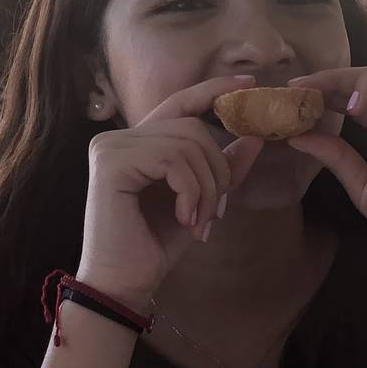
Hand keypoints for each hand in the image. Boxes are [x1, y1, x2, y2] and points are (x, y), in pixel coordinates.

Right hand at [75, 74, 265, 305]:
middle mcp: (119, 138)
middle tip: (216, 211)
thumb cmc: (155, 244)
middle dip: (217, 169)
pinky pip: (172, 159)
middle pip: (193, 126)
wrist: (124, 283)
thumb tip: (255, 137)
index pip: (180, 103)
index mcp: (138, 142)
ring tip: (199, 221)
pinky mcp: (111, 162)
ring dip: (206, 187)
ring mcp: (111, 147)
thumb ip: (223, 168)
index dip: (214, 90)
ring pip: (187, 142)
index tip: (250, 84)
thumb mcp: (200, 201)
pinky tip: (184, 219)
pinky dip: (190, 191)